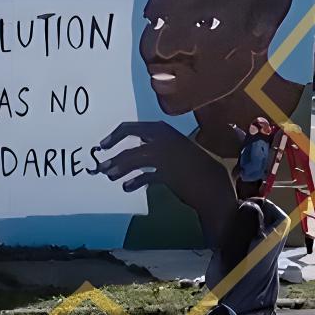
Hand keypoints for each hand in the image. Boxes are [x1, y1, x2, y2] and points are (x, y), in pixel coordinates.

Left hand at [95, 120, 236, 245]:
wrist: (212, 183)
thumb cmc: (192, 165)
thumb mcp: (172, 149)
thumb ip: (152, 147)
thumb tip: (129, 153)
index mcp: (162, 129)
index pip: (131, 127)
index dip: (114, 135)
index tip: (102, 145)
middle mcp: (162, 139)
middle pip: (129, 144)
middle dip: (113, 155)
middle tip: (101, 166)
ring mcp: (165, 155)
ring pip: (133, 160)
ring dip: (119, 169)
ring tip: (109, 176)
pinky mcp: (168, 173)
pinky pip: (145, 177)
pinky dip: (134, 182)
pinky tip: (127, 187)